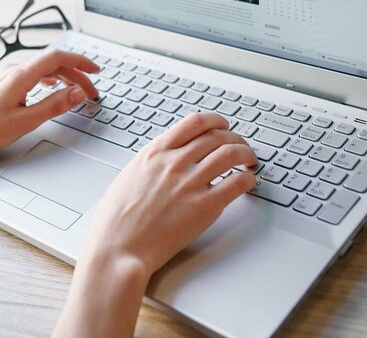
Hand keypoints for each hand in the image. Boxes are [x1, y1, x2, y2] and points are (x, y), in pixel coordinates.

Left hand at [0, 49, 99, 159]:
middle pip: (51, 62)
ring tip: (75, 91)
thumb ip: (53, 105)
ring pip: (41, 68)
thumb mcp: (24, 121)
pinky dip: (47, 79)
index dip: (80, 62)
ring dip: (62, 77)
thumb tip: (76, 93)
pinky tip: (50, 87)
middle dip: (75, 74)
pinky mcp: (1, 81)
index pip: (57, 58)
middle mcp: (12, 69)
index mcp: (19, 75)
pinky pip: (30, 73)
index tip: (96, 70)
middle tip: (91, 92)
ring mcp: (5, 73)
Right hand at [81, 112, 255, 277]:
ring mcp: (190, 183)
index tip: (222, 126)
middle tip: (240, 146)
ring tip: (249, 160)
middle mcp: (174, 162)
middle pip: (217, 136)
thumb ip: (152, 162)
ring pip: (232, 153)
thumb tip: (165, 158)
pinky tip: (248, 182)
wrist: (119, 246)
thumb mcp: (129, 175)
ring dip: (246, 153)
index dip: (216, 121)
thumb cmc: (118, 217)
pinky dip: (249, 179)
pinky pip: (238, 183)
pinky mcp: (204, 206)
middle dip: (235, 138)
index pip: (195, 122)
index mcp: (156, 152)